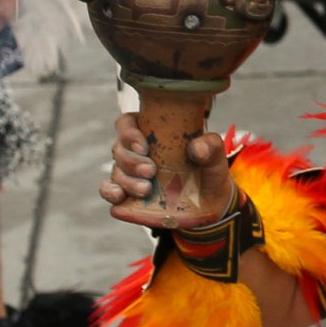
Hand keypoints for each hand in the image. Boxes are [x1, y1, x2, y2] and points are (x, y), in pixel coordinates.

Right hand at [99, 112, 235, 211]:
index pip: (127, 123)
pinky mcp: (128, 196)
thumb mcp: (216, 157)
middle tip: (151, 170)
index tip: (144, 145)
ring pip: (115, 171)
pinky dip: (110, 192)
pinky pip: (109, 190)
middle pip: (118, 148)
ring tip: (147, 189)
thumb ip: (211, 146)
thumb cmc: (209, 170)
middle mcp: (136, 152)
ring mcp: (130, 174)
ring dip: (127, 180)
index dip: (128, 132)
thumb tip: (196, 148)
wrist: (210, 203)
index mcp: (153, 133)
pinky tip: (120, 196)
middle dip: (131, 160)